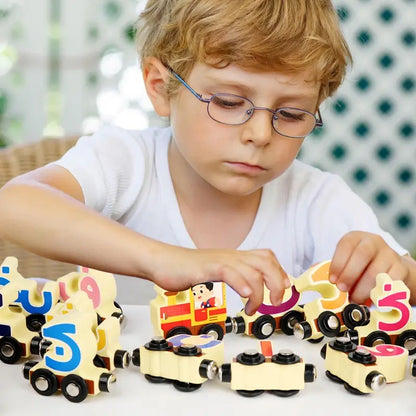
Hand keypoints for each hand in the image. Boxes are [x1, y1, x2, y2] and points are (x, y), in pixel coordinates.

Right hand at [152, 246, 289, 314]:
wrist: (163, 261)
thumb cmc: (187, 269)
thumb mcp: (216, 271)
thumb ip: (233, 276)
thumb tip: (248, 288)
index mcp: (234, 257)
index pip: (267, 257)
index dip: (280, 272)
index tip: (284, 290)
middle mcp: (231, 256)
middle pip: (267, 261)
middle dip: (278, 283)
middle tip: (274, 303)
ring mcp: (220, 261)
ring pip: (253, 270)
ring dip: (260, 293)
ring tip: (251, 308)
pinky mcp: (207, 268)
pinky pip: (230, 272)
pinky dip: (242, 284)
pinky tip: (244, 296)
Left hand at [329, 231, 409, 303]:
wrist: (392, 269)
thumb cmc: (362, 266)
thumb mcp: (346, 261)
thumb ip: (331, 268)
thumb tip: (313, 277)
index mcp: (356, 238)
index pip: (346, 245)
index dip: (338, 263)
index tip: (332, 280)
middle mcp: (373, 242)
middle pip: (362, 254)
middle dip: (349, 274)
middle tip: (342, 290)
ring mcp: (389, 254)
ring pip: (377, 271)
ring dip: (363, 289)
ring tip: (354, 299)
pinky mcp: (401, 269)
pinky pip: (391, 283)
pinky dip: (379, 294)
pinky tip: (371, 300)